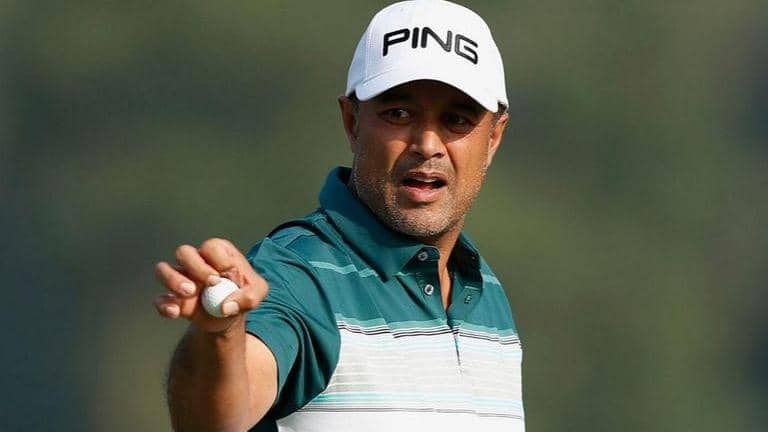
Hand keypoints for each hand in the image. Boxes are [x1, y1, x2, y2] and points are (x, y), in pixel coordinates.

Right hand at [154, 238, 268, 332]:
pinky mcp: (172, 298)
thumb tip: (226, 306)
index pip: (211, 246)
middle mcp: (195, 261)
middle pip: (183, 252)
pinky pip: (160, 299)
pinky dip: (165, 305)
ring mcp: (181, 278)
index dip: (218, 259)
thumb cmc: (243, 296)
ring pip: (163, 269)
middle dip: (196, 267)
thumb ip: (250, 296)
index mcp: (218, 252)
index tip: (226, 275)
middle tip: (211, 283)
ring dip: (174, 280)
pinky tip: (176, 312)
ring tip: (190, 293)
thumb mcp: (257, 293)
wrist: (228, 318)